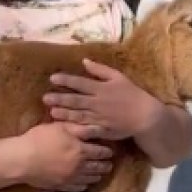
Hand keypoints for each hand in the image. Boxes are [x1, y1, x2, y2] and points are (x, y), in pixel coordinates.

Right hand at [19, 122, 112, 191]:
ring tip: (100, 174)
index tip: (111, 151)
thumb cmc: (39, 139)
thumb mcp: (60, 127)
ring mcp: (71, 178)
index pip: (100, 152)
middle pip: (98, 167)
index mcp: (81, 150)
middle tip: (109, 164)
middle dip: (105, 165)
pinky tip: (84, 183)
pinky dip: (84, 185)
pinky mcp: (61, 186)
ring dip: (97, 176)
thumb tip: (97, 128)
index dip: (107, 151)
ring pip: (90, 179)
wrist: (21, 160)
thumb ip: (79, 128)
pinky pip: (77, 188)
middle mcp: (80, 166)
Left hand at [43, 58, 159, 140]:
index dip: (66, 80)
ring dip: (65, 114)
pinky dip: (78, 129)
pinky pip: (88, 129)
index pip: (80, 83)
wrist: (146, 116)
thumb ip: (100, 70)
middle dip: (60, 98)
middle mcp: (98, 103)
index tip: (52, 78)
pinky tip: (68, 128)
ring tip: (52, 112)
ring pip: (79, 115)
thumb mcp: (119, 77)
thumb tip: (84, 61)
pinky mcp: (103, 130)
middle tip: (45, 98)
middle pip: (76, 100)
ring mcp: (100, 118)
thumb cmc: (132, 94)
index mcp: (101, 89)